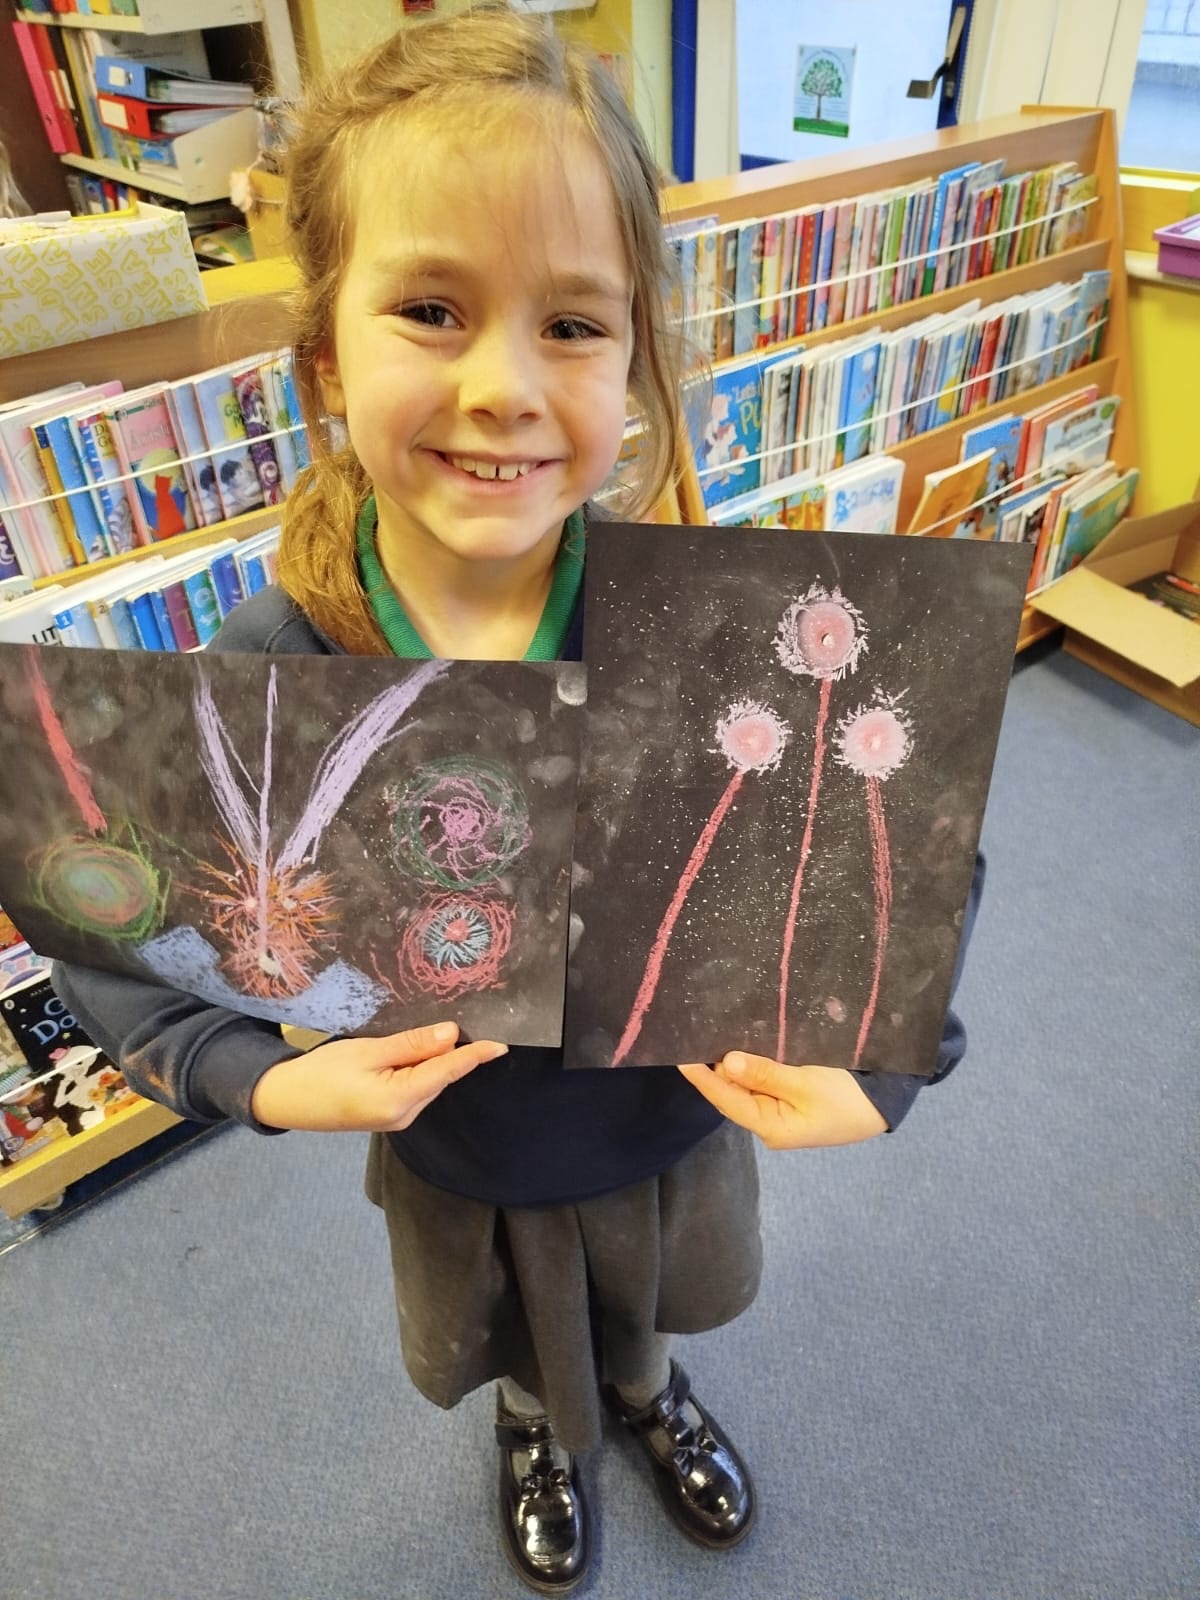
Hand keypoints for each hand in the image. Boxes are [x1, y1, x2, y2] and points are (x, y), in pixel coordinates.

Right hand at [251, 1021, 506, 1132]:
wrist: (284, 1100)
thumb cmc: (321, 1073)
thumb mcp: (366, 1052)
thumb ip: (410, 1045)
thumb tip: (450, 1034)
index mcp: (399, 1100)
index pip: (446, 1073)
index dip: (473, 1056)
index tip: (500, 1045)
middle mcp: (404, 1115)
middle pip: (439, 1077)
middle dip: (455, 1053)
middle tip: (475, 1023)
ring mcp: (396, 1118)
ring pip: (427, 1082)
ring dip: (437, 1060)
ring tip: (450, 1031)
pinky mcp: (387, 1114)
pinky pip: (414, 1087)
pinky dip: (422, 1069)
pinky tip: (423, 1051)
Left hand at [677, 1053, 887, 1149]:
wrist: (885, 1103)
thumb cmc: (847, 1097)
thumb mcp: (807, 1084)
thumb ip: (766, 1074)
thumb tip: (727, 1063)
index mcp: (770, 1127)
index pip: (726, 1100)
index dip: (703, 1078)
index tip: (681, 1057)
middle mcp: (768, 1122)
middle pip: (732, 1093)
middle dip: (717, 1067)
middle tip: (699, 1034)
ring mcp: (777, 1111)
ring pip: (745, 1085)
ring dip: (734, 1063)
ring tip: (713, 1034)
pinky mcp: (787, 1098)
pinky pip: (761, 1080)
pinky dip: (751, 1063)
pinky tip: (741, 1043)